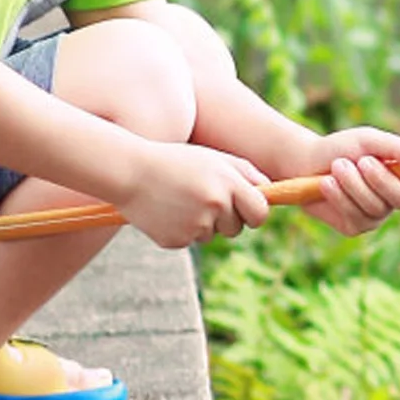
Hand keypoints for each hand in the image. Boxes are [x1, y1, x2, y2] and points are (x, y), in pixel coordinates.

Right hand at [118, 141, 270, 248]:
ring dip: (202, 223)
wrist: (129, 171)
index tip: (246, 209)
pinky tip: (166, 210)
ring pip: (212, 235)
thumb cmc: (176, 161)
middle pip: (237, 228)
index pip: (260, 213)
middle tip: (203, 198)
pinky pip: (190, 240)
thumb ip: (246, 173)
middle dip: (226, 218)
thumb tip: (270, 192)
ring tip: (181, 200)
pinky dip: (181, 229)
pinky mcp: (176, 240)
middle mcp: (215, 206)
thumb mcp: (213, 158)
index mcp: (228, 184)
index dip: (254, 212)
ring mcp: (194, 226)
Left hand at [293, 127, 399, 236]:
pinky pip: (355, 216)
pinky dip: (339, 197)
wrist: (305, 162)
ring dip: (354, 184)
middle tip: (361, 161)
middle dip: (381, 180)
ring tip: (337, 166)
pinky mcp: (354, 227)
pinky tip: (326, 184)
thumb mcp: (368, 140)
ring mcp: (375, 216)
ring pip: (376, 207)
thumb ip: (396, 148)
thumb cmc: (341, 148)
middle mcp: (394, 198)